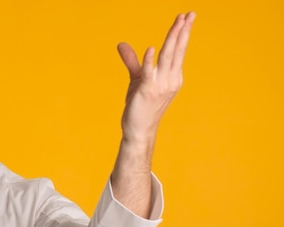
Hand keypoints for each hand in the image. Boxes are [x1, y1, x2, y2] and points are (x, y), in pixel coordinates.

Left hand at [117, 12, 195, 142]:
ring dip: (173, 38)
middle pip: (177, 50)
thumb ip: (132, 61)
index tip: (187, 17)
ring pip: (167, 57)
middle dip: (183, 31)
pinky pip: (149, 73)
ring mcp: (160, 85)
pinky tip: (151, 48)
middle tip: (190, 14)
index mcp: (172, 76)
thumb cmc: (140, 105)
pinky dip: (149, 61)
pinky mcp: (146, 91)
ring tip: (179, 22)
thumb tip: (121, 44)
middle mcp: (170, 80)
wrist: (138, 129)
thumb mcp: (137, 79)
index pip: (179, 51)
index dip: (182, 33)